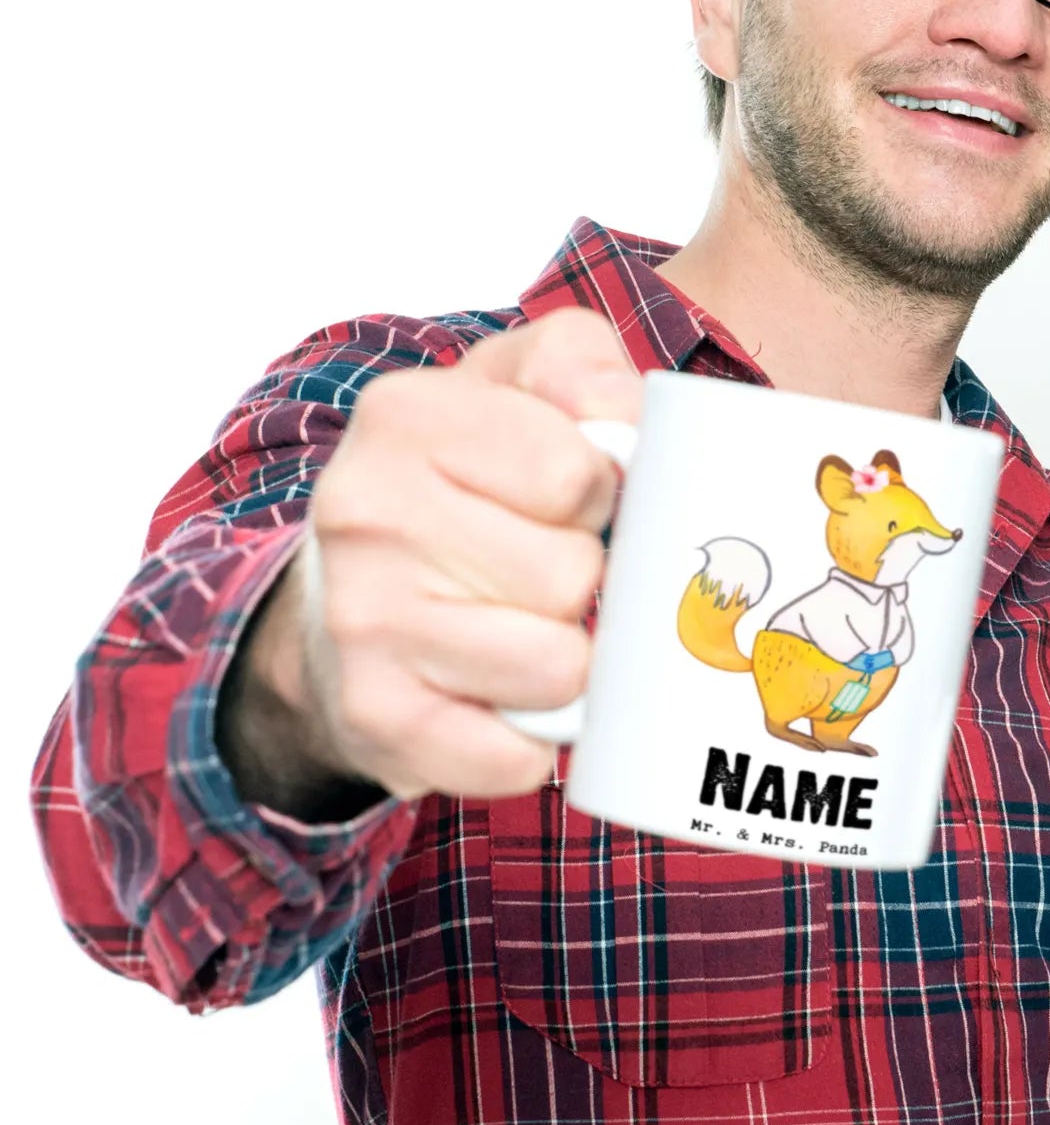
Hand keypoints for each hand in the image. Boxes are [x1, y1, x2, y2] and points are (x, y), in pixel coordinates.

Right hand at [226, 308, 640, 805]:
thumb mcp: (519, 387)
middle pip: (572, 576)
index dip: (597, 494)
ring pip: (560, 669)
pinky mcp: (375, 719)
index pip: (577, 475)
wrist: (345, 600)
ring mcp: (362, 622)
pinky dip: (533, 739)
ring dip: (565, 660)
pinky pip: (519, 757)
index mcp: (406, 416)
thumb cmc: (465, 484)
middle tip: (534, 568)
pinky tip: (498, 697)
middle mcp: (364, 513)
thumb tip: (628, 425)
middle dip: (581, 579)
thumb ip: (583, 367)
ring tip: (520, 626)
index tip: (561, 499)